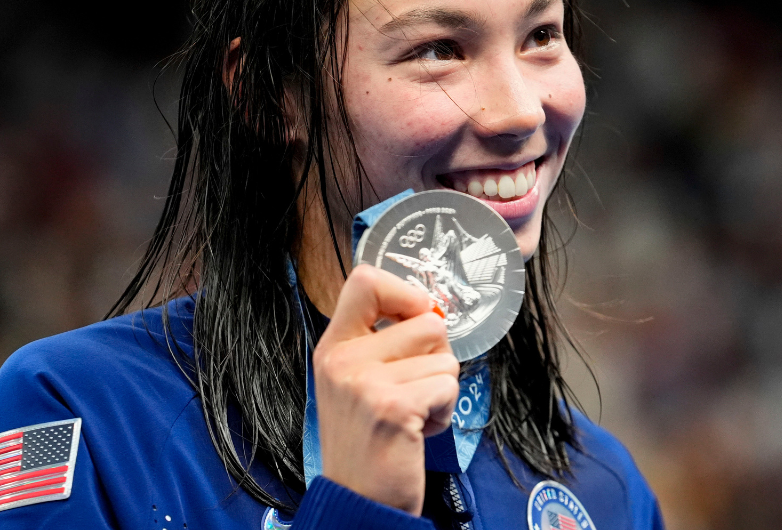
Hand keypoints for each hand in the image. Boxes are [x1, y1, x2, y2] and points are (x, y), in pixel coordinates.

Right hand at [312, 264, 459, 514]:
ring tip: (413, 414)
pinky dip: (443, 412)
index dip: (405, 293)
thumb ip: (384, 343)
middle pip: (426, 320)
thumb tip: (432, 311)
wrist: (358, 500)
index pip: (366, 280)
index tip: (415, 320)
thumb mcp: (358, 382)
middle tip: (414, 389)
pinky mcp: (393, 408)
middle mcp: (343, 359)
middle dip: (436, 356)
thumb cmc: (367, 441)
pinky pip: (447, 385)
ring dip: (440, 389)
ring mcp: (366, 384)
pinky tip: (418, 431)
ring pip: (444, 356)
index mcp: (334, 346)